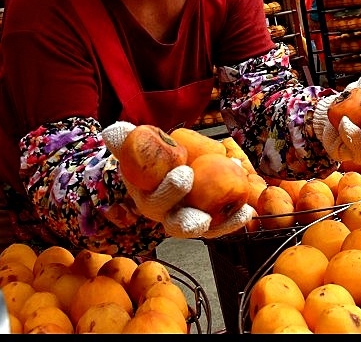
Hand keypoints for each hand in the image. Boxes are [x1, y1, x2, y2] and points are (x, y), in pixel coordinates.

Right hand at [102, 122, 254, 238]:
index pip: (155, 200)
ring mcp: (185, 221)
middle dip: (192, 218)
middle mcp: (165, 216)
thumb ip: (123, 139)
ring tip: (240, 212)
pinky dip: (233, 220)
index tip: (185, 173)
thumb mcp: (133, 148)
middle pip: (177, 224)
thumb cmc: (145, 160)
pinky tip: (248, 210)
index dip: (169, 191)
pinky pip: (218, 226)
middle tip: (219, 205)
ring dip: (222, 224)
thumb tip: (112, 130)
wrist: (157, 171)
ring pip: (202, 230)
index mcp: (146, 199)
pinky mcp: (204, 222)